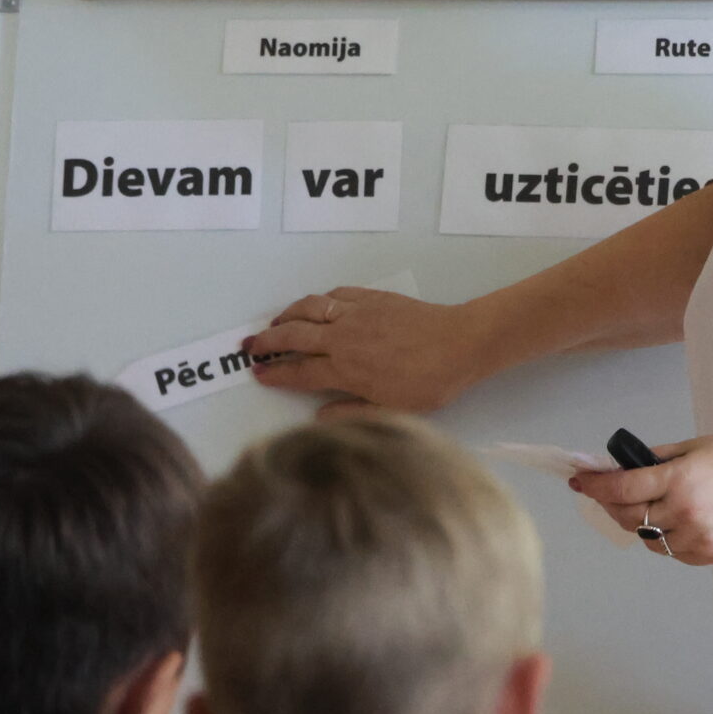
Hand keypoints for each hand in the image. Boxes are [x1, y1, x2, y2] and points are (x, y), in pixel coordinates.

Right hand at [242, 287, 486, 411]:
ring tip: (275, 323)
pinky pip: (335, 295)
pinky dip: (318, 301)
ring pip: (309, 309)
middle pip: (294, 335)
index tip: (259, 374)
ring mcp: (356, 313)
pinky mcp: (372, 297)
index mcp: (346, 369)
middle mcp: (343, 337)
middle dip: (267, 341)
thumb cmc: (430, 381)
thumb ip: (353, 413)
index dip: (276, 374)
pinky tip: (314, 306)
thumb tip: (320, 418)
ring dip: (286, 315)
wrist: (461, 342)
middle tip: (250, 347)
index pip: (299, 371)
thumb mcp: (392, 410)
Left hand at [572, 432, 712, 564]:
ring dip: (639, 523)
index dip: (596, 486)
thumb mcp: (698, 446)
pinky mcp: (709, 556)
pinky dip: (665, 537)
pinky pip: (672, 551)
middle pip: (628, 516)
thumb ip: (659, 458)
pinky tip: (673, 521)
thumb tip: (624, 466)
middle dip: (611, 504)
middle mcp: (684, 512)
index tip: (580, 482)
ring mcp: (697, 538)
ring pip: (648, 538)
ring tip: (646, 507)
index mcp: (680, 479)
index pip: (622, 488)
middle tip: (608, 493)